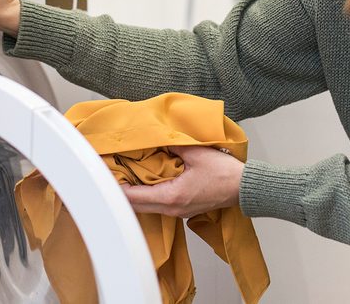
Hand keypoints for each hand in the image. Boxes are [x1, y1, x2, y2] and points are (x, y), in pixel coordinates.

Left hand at [121, 145, 243, 218]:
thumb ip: (174, 145)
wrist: (244, 188)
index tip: (105, 178)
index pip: (134, 197)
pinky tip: (145, 183)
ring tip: (123, 178)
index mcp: (172, 197)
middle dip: (121, 193)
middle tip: (109, 177)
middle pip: (136, 207)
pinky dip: (147, 196)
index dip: (117, 188)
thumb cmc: (224, 173)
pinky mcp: (184, 208)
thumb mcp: (197, 153)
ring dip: (134, 195)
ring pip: (147, 207)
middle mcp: (172, 208)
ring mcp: (178, 211)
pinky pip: (158, 204)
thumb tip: (159, 138)